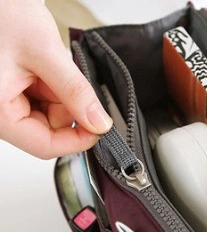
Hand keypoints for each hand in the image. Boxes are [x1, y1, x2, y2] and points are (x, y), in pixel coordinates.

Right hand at [0, 0, 111, 158]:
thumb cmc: (2, 11)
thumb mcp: (44, 52)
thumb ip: (75, 92)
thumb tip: (99, 123)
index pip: (44, 146)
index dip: (77, 140)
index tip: (100, 128)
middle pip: (48, 131)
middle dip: (67, 108)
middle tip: (66, 77)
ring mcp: (4, 102)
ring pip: (47, 116)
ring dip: (59, 95)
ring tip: (48, 64)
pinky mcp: (10, 91)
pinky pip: (40, 101)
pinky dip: (52, 86)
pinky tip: (44, 65)